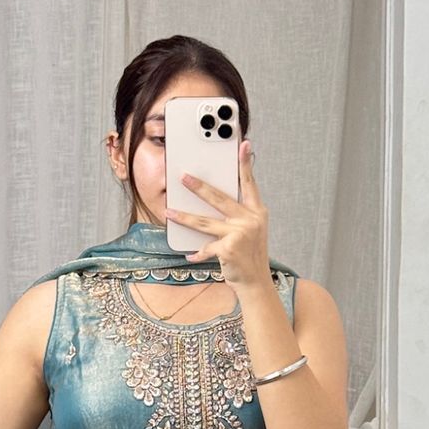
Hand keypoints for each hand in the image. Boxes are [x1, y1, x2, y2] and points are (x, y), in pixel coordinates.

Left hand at [165, 140, 270, 288]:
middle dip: (199, 187)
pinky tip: (189, 255)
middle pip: (220, 198)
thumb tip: (213, 200)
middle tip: (183, 177)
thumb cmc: (249, 256)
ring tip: (170, 211)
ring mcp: (240, 233)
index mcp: (258, 211)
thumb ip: (238, 215)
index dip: (246, 164)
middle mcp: (251, 219)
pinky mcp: (229, 248)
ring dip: (184, 217)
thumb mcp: (250, 231)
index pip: (249, 183)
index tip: (243, 144)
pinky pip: (206, 248)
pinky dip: (197, 253)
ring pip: (205, 222)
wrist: (256, 283)